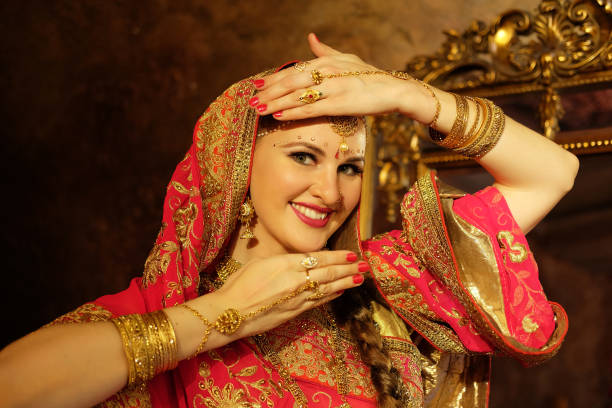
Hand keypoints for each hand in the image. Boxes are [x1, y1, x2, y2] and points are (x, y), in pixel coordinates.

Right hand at [197, 250, 367, 339]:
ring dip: (346, 283)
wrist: (230, 313)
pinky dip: (332, 296)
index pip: (319, 258)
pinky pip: (318, 302)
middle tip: (365, 265)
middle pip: (329, 273)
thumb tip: (299, 259)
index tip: (353, 253)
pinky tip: (341, 292)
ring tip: (360, 278)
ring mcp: (297, 298)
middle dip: (349, 269)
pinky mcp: (295, 313)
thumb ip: (283, 260)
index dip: (338, 256)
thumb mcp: (261, 263)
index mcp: (286, 264)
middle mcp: (296, 280)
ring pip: (328, 289)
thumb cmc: (240, 284)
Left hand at [252, 33, 429, 119]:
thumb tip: (310, 37)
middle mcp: (327, 71)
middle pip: (290, 82)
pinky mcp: (340, 103)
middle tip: (251, 99)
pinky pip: (311, 108)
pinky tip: (279, 115)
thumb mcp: (347, 58)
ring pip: (297, 95)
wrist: (394, 90)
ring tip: (259, 109)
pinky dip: (293, 112)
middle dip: (269, 92)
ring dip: (275, 103)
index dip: (274, 78)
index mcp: (326, 61)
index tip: (257, 85)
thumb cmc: (370, 76)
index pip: (293, 70)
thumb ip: (325, 51)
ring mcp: (333, 87)